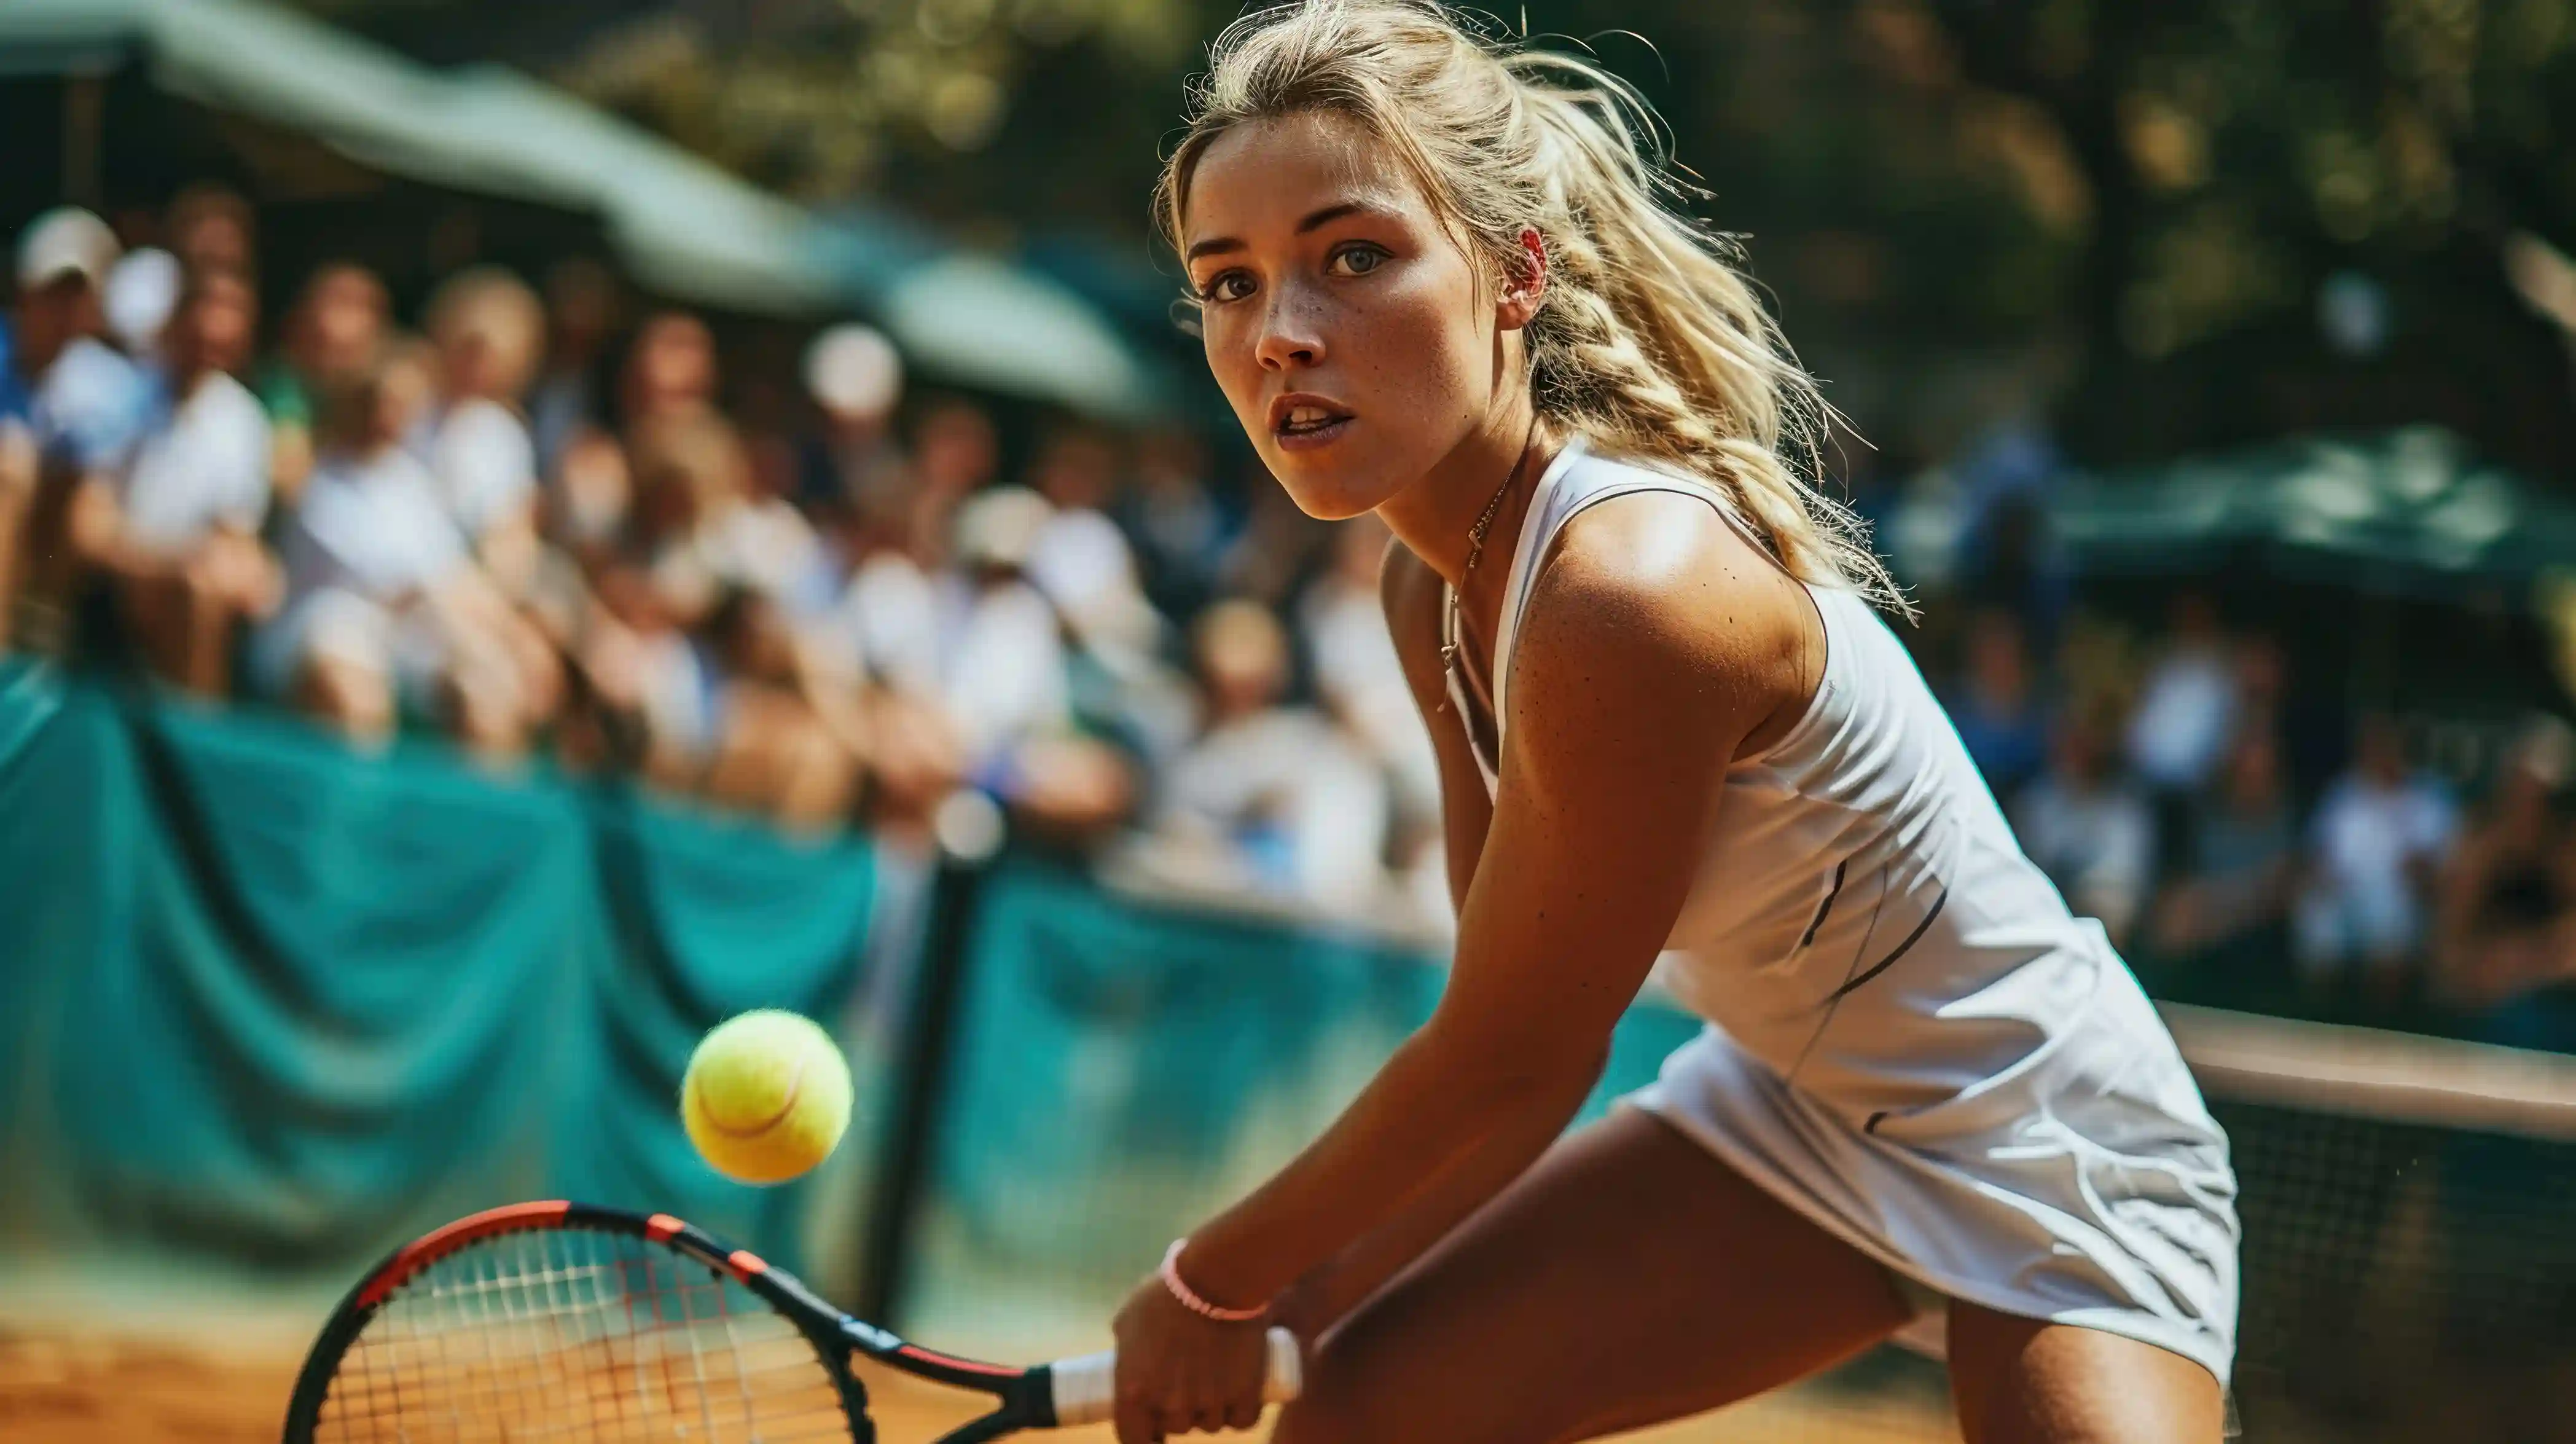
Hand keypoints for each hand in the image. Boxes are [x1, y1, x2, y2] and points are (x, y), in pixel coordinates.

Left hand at [1109, 1273, 1277, 1441]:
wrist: (1218, 1276)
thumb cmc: (1167, 1292)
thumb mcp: (1128, 1318)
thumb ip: (1124, 1346)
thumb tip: (1128, 1358)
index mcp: (1135, 1391)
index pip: (1133, 1439)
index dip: (1143, 1436)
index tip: (1152, 1429)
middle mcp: (1172, 1405)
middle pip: (1176, 1428)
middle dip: (1180, 1412)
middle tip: (1187, 1386)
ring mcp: (1210, 1402)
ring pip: (1210, 1424)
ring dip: (1211, 1411)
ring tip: (1215, 1382)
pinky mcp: (1245, 1394)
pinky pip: (1242, 1420)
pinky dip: (1241, 1413)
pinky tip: (1240, 1398)